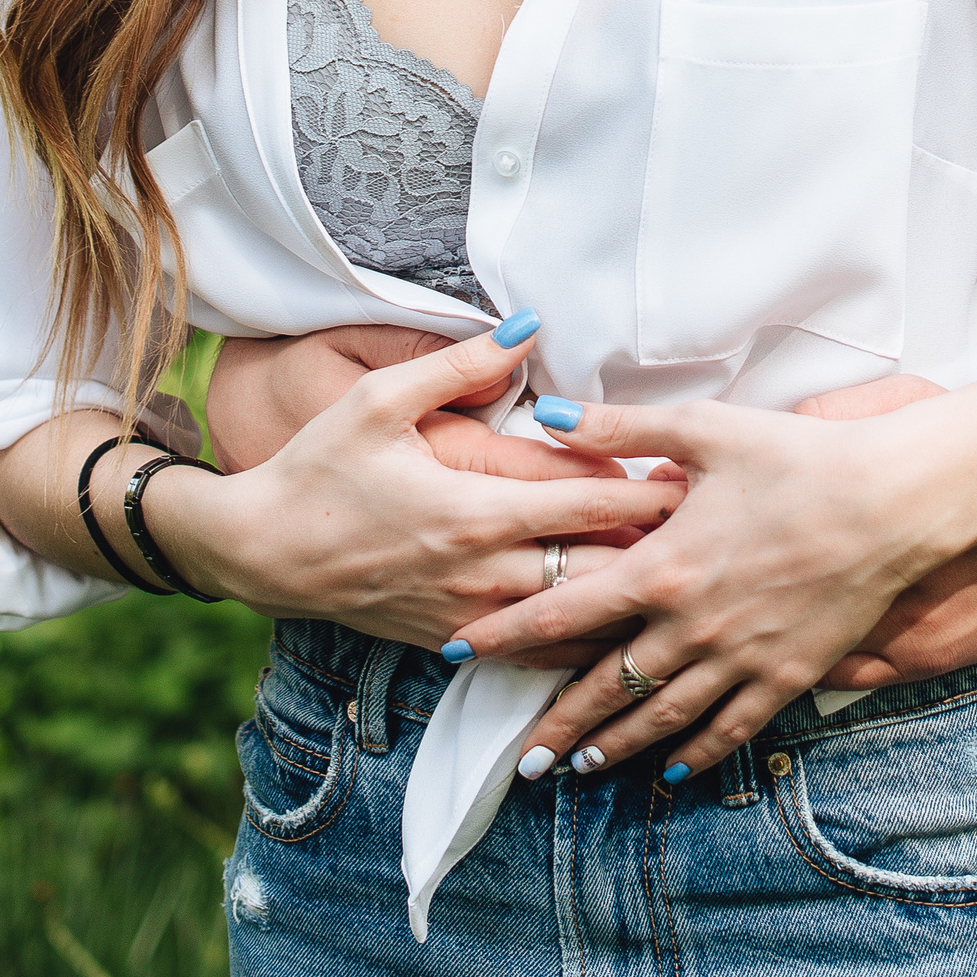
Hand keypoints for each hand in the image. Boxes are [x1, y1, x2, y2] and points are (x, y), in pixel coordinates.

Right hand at [149, 329, 678, 651]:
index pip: (590, 505)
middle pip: (598, 567)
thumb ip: (460, 362)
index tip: (701, 478)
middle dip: (657, 551)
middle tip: (715, 532)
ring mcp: (470, 617)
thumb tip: (528, 324)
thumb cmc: (319, 468)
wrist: (260, 554)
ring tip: (683, 583)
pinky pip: (535, 652)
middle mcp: (483, 573)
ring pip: (576, 622)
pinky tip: (620, 633)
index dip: (652, 492)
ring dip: (628, 602)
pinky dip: (582, 641)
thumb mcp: (379, 398)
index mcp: (476, 511)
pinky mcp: (452, 643)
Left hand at [451, 369, 976, 781]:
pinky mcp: (786, 676)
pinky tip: (674, 771)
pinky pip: (730, 730)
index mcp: (663, 566)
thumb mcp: (705, 428)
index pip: (564, 612)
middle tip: (520, 758)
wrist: (890, 501)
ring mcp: (740, 659)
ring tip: (579, 770)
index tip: (463, 651)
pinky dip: (696, 755)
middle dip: (557, 725)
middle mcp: (691, 627)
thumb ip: (620, 429)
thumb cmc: (798, 456)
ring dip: (615, 747)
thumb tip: (547, 413)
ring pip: (661, 719)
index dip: (508, 633)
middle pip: (605, 687)